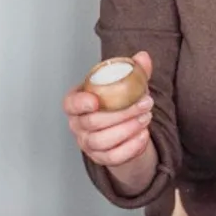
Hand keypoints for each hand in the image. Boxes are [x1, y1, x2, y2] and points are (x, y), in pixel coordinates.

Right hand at [63, 52, 156, 192]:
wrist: (124, 129)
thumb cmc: (117, 103)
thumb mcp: (125, 85)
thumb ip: (135, 70)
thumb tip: (143, 57)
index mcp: (77, 103)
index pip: (70, 104)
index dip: (80, 103)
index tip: (95, 100)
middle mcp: (78, 125)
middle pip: (92, 123)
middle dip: (121, 113)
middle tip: (144, 104)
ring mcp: (87, 144)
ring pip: (102, 141)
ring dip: (127, 129)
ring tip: (145, 118)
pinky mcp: (100, 158)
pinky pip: (113, 157)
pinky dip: (130, 147)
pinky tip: (143, 135)